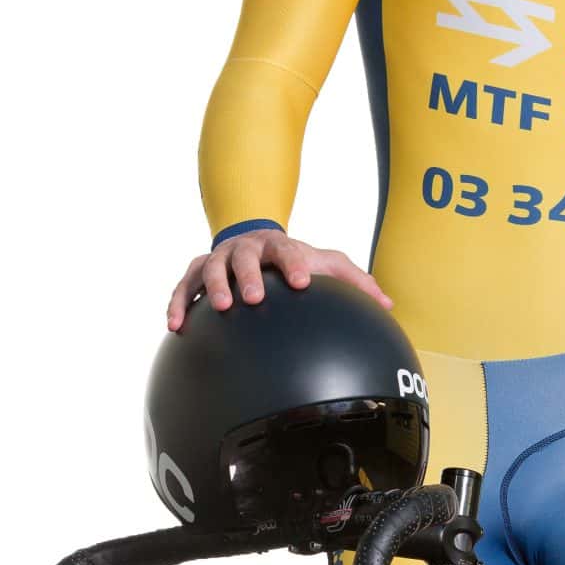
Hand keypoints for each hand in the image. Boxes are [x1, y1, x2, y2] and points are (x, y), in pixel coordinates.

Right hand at [166, 229, 391, 330]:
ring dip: (212, 286)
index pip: (289, 251)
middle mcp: (246, 248)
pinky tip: (175, 326)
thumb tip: (389, 305)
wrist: (254, 238)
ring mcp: (219, 257)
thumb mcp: (325, 263)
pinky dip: (177, 302)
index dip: (294, 264)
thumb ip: (355, 282)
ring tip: (220, 307)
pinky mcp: (197, 270)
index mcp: (279, 246)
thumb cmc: (295, 260)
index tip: (302, 282)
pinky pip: (182, 286)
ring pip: (210, 267)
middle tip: (254, 298)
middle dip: (248, 275)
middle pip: (244, 257)